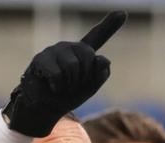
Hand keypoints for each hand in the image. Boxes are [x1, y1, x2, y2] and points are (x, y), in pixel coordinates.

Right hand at [2, 11, 126, 136]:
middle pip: (88, 57)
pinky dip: (58, 86)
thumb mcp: (90, 87)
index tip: (122, 12)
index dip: (110, 24)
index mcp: (84, 53)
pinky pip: (58, 74)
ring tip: (62, 86)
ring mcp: (55, 50)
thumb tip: (103, 59)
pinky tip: (51, 86)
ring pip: (73, 66)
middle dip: (83, 77)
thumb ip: (101, 73)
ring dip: (70, 84)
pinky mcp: (41, 58)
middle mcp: (70, 47)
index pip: (99, 35)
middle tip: (72, 85)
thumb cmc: (68, 95)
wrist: (45, 108)